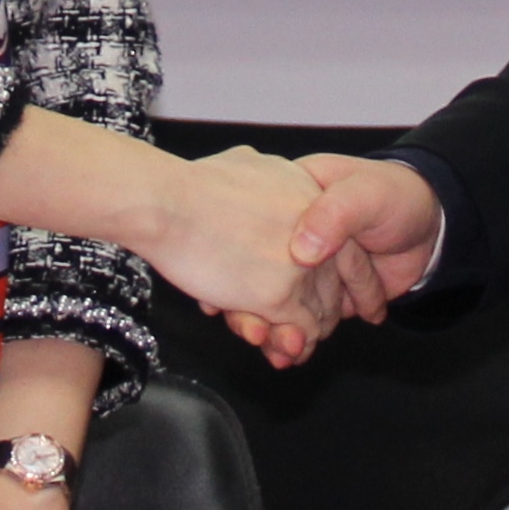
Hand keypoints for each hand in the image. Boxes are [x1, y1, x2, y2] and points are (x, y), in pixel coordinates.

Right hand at [143, 146, 352, 352]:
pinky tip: (280, 349)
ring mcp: (300, 263)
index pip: (342, 242)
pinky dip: (293, 343)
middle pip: (334, 279)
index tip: (328, 290)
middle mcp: (315, 228)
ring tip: (288, 345)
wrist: (166, 202)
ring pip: (319, 308)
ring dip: (304, 331)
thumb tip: (254, 167)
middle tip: (304, 327)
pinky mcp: (279, 293)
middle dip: (321, 308)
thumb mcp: (243, 160)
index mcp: (310, 193)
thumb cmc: (190, 184)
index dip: (336, 272)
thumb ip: (260, 170)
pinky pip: (299, 328)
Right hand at [219, 151, 444, 364]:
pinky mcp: (323, 294)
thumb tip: (302, 251)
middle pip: (253, 274)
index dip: (233, 263)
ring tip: (272, 348)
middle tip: (252, 332)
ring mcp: (304, 267)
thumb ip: (334, 215)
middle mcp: (289, 234)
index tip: (224, 295)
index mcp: (289, 198)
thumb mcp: (363, 194)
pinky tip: (285, 353)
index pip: (249, 234)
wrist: (431, 223)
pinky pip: (299, 318)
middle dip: (249, 309)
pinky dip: (291, 338)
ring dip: (268, 329)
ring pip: (272, 301)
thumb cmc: (395, 194)